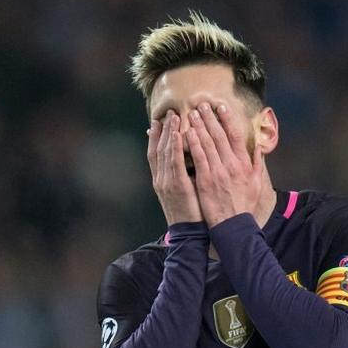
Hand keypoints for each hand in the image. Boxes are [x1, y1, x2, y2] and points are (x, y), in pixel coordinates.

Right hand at [147, 111, 202, 225]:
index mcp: (162, 180)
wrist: (190, 234)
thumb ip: (185, 175)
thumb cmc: (192, 214)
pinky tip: (179, 133)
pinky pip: (176, 162)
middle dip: (163, 130)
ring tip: (174, 116)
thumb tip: (191, 160)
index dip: (157, 136)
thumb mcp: (185, 192)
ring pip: (166, 152)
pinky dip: (176, 146)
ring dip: (169, 133)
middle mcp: (161, 179)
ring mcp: (167, 182)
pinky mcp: (177, 185)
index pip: (155, 153)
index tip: (160, 121)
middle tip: (168, 112)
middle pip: (158, 149)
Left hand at [185, 103, 262, 227]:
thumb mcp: (257, 184)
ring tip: (190, 113)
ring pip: (207, 143)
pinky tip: (186, 132)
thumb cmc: (244, 206)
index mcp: (244, 164)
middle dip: (210, 118)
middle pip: (219, 135)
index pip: (236, 135)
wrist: (233, 225)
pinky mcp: (206, 180)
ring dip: (199, 126)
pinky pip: (198, 157)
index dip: (228, 119)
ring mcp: (218, 171)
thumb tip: (260, 147)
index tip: (221, 107)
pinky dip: (192, 143)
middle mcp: (232, 164)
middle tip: (201, 104)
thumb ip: (257, 164)